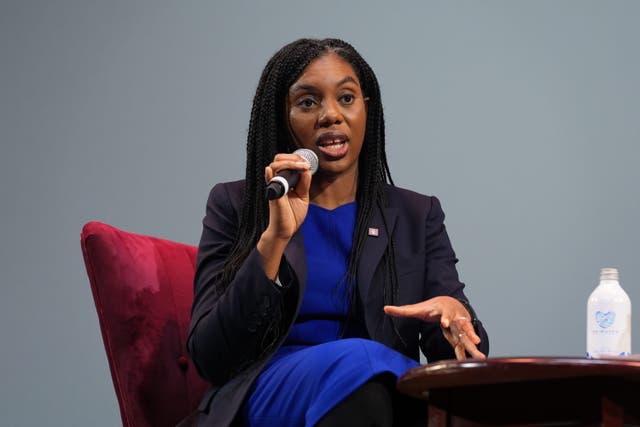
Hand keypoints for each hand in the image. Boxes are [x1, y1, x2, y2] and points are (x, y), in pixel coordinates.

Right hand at [257, 152, 312, 279]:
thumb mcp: (303, 196)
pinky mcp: (273, 195)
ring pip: (274, 166)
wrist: (285, 230)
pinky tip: (270, 170)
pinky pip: (269, 182)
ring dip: (289, 163)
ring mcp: (274, 187)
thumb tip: (306, 169)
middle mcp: (278, 181)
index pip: (286, 161)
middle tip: (304, 163)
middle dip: (292, 157)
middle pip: (278, 159)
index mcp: (285, 180)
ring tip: (300, 166)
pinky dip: (269, 174)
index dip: (296, 158)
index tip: (306, 163)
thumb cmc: (292, 214)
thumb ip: (304, 182)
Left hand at [384, 296, 485, 359]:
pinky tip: (477, 360)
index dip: (445, 318)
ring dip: (474, 345)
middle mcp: (454, 318)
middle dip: (468, 333)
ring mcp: (460, 326)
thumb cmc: (432, 307)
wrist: (450, 302)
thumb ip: (402, 310)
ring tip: (481, 355)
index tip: (445, 323)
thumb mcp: (417, 308)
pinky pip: (466, 343)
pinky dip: (470, 351)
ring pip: (468, 336)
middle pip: (461, 325)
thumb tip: (385, 309)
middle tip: (474, 341)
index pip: (444, 314)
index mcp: (442, 310)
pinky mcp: (461, 334)